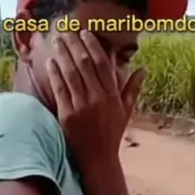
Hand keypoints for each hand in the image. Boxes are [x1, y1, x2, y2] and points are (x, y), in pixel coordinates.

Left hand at [47, 29, 144, 164]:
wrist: (98, 161)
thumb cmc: (111, 136)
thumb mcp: (125, 112)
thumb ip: (132, 89)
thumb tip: (143, 69)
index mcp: (112, 96)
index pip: (102, 64)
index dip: (93, 46)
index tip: (85, 34)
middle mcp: (98, 99)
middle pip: (85, 65)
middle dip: (75, 45)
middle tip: (67, 33)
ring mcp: (82, 107)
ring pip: (71, 74)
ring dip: (63, 55)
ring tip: (57, 42)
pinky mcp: (68, 116)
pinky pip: (60, 90)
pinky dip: (55, 75)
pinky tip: (51, 63)